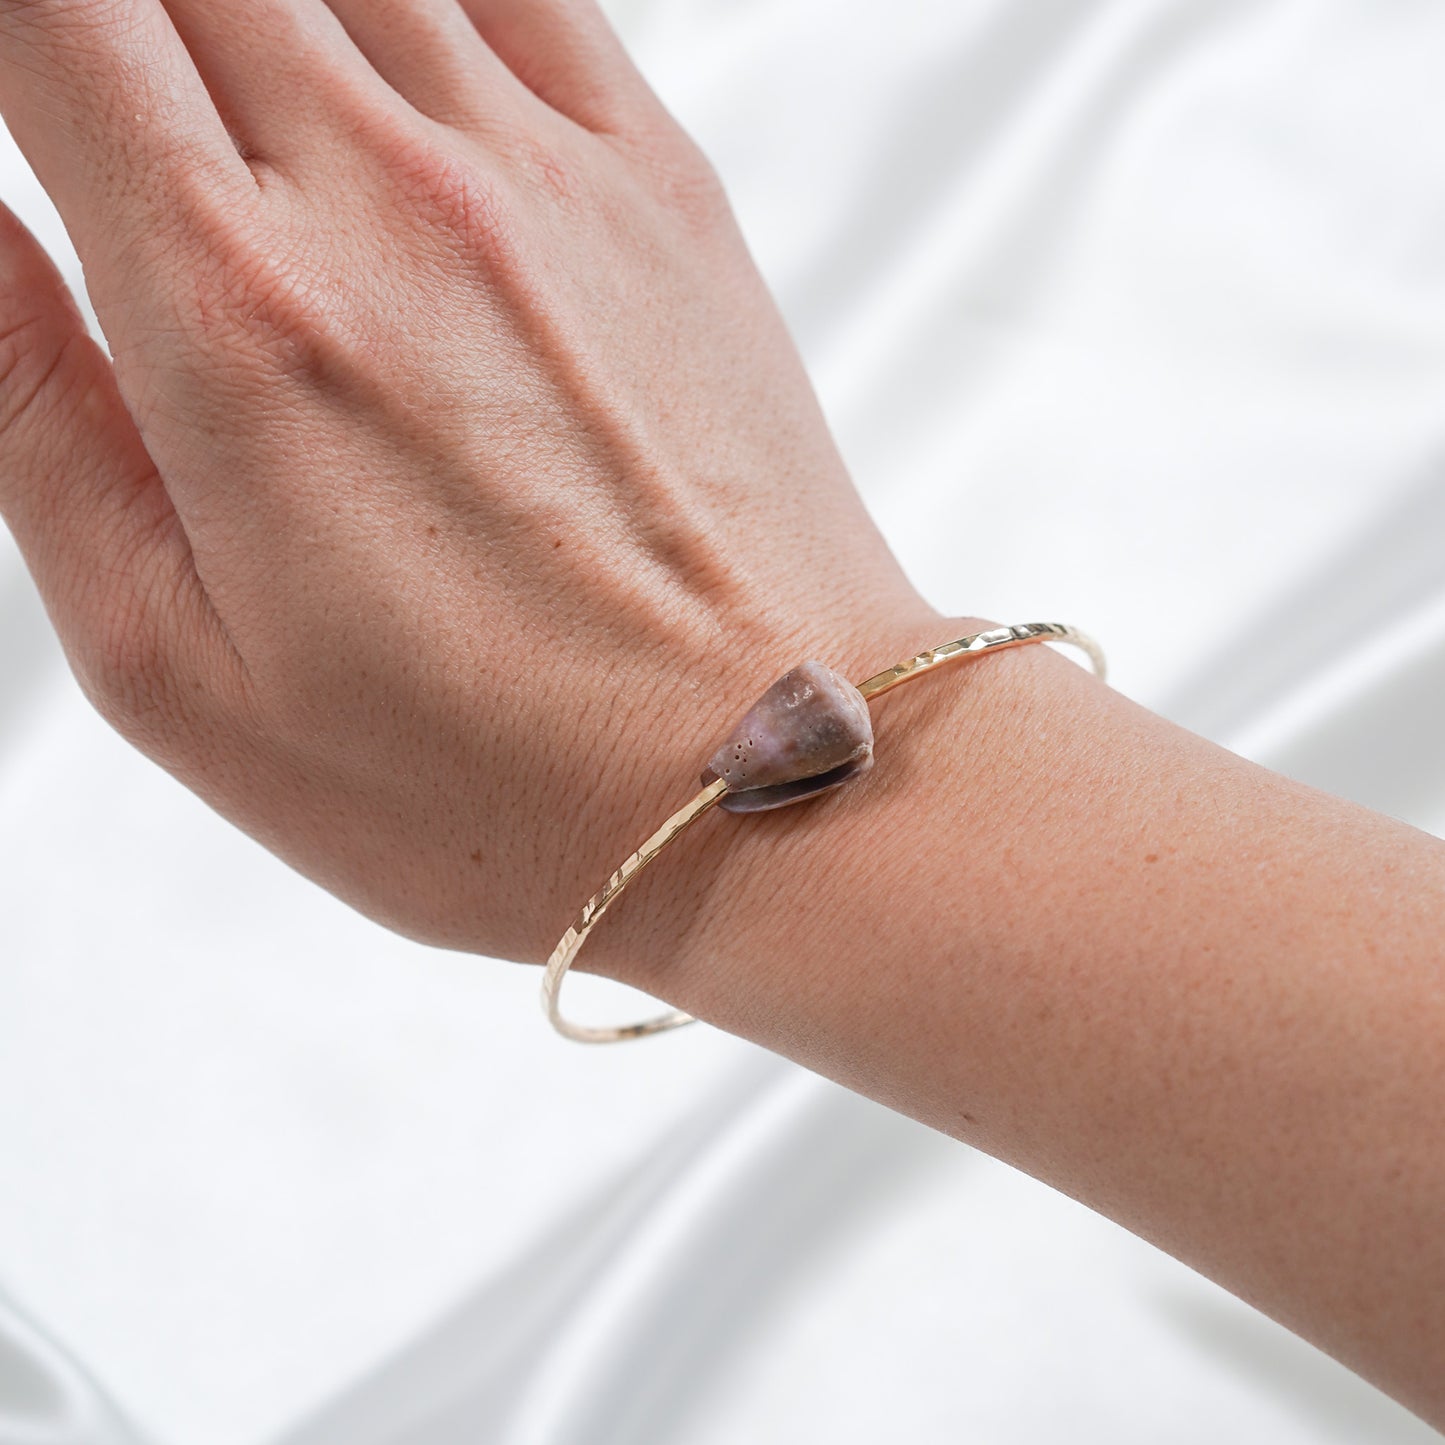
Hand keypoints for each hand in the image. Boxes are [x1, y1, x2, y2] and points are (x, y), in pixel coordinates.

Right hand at [0, 0, 936, 966]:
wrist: (755, 774)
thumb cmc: (493, 777)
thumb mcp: (181, 668)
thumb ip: (35, 421)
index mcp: (239, 309)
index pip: (53, 16)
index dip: (16, 36)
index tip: (29, 100)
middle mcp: (395, 195)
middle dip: (121, 21)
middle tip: (125, 121)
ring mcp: (548, 176)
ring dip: (266, 12)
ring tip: (253, 116)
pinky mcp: (663, 191)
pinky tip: (394, 57)